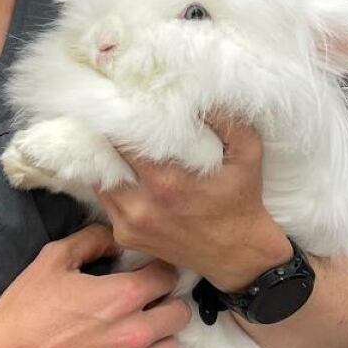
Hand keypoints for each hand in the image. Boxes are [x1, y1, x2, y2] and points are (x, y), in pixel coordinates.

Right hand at [0, 223, 191, 347]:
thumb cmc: (26, 308)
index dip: (160, 268)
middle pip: (180, 313)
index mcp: (122, 296)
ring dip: (161, 335)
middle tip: (147, 298)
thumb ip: (92, 241)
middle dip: (167, 300)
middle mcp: (134, 332)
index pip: (168, 276)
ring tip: (140, 328)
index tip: (148, 269)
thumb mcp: (54, 259)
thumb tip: (116, 238)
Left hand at [95, 114, 291, 291]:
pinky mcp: (125, 236)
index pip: (124, 141)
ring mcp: (129, 224)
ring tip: (111, 139)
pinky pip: (106, 201)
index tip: (119, 101)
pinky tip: (123, 170)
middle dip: (107, 136)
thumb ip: (228, 121)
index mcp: (167, 183)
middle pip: (105, 158)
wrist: (237, 255)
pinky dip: (110, 184)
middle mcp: (141, 206)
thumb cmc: (242, 200)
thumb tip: (200, 92)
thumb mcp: (248, 155)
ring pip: (100, 180)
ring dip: (106, 160)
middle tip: (109, 113)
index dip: (120, 119)